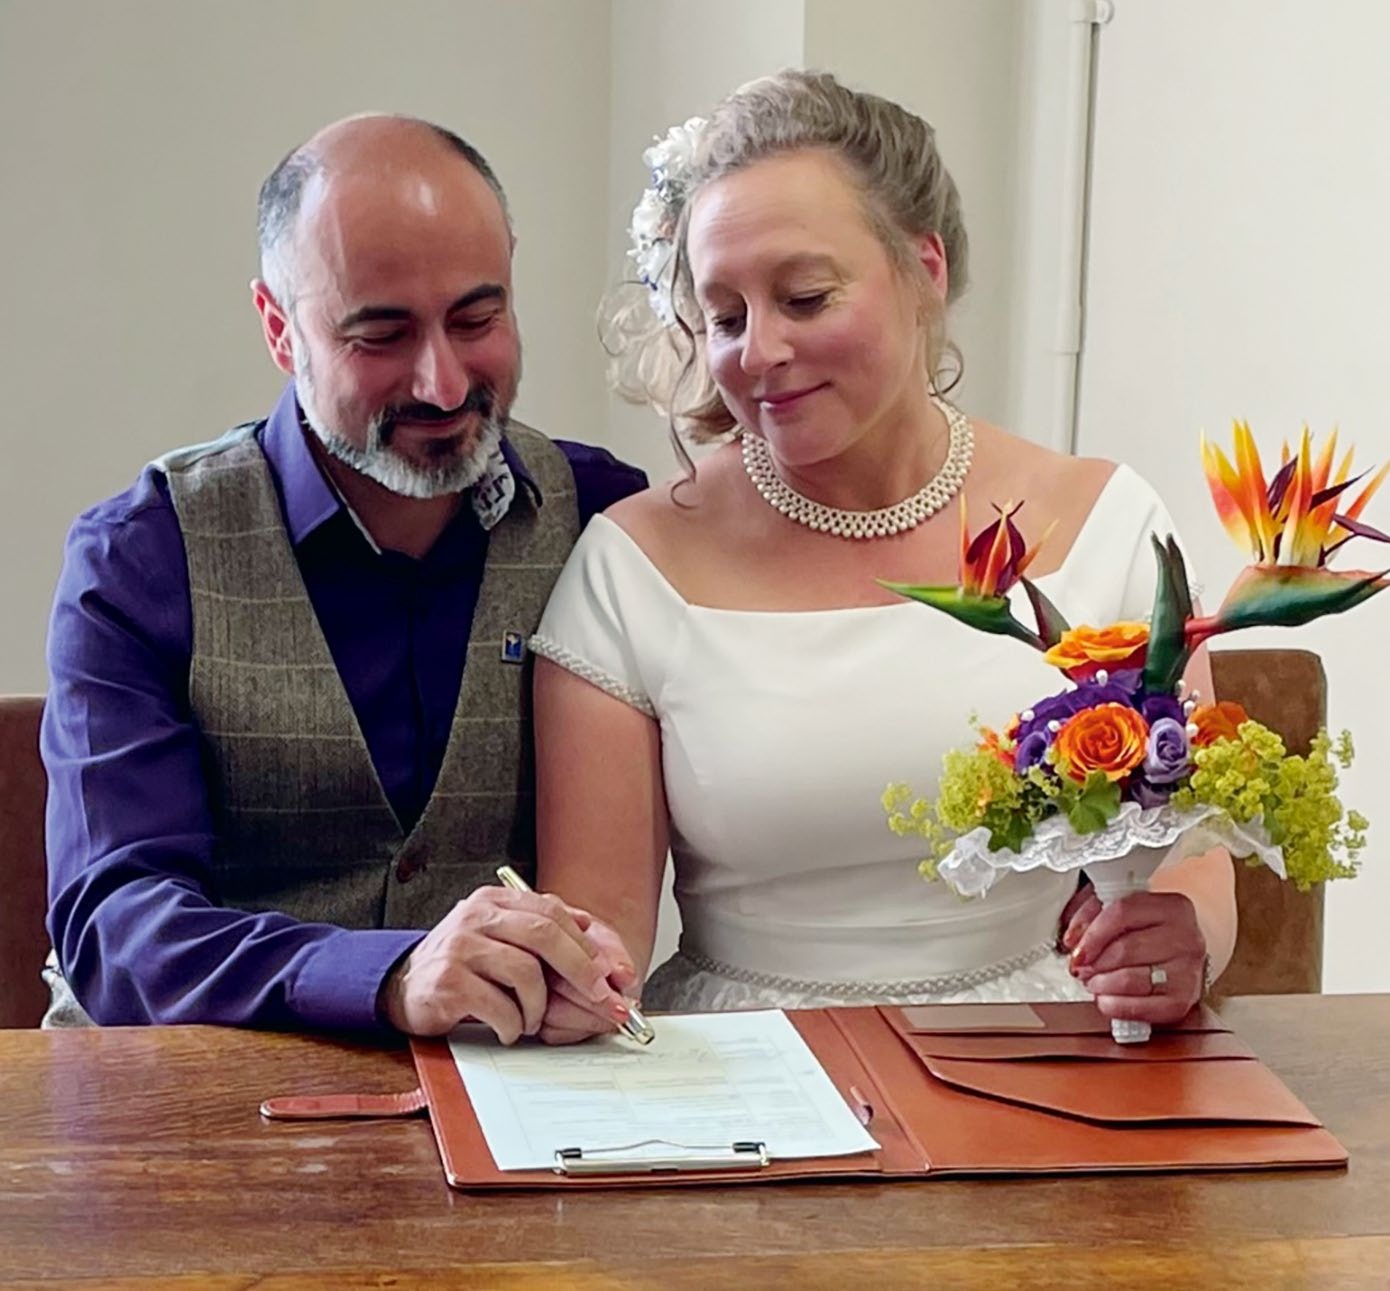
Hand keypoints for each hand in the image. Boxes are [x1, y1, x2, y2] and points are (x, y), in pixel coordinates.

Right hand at [379, 887, 632, 1042]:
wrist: (404, 986)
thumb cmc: (465, 966)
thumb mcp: (503, 939)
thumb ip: (545, 934)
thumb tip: (597, 939)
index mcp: (496, 900)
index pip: (553, 913)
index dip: (588, 946)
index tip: (614, 975)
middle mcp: (476, 916)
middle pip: (545, 934)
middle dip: (581, 971)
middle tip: (601, 998)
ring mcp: (459, 947)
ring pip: (525, 973)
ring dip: (538, 1007)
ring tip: (529, 1020)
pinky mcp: (446, 982)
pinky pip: (500, 1006)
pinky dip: (513, 1024)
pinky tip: (507, 1029)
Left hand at [1063, 889, 1207, 1026]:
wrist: (1181, 956)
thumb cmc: (1148, 931)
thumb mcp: (1119, 907)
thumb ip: (1091, 914)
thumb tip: (1073, 940)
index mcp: (1172, 907)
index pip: (1123, 913)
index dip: (1092, 934)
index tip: (1077, 949)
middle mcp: (1186, 938)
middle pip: (1124, 950)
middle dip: (1094, 963)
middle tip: (1081, 968)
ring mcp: (1188, 971)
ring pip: (1130, 980)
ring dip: (1101, 984)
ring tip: (1093, 982)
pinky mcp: (1183, 1001)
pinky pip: (1142, 1009)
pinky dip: (1115, 1006)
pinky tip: (1106, 998)